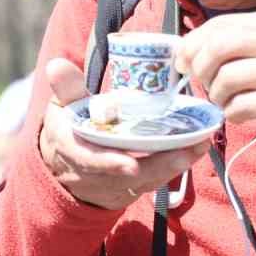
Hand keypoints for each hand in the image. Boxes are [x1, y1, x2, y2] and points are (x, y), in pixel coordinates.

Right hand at [38, 56, 204, 209]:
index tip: (130, 165)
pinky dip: (174, 168)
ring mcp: (110, 185)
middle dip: (156, 166)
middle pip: (126, 175)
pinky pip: (153, 182)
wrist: (63, 164)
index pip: (87, 158)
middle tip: (184, 151)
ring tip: (198, 146)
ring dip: (173, 166)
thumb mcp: (62, 105)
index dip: (108, 163)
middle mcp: (91, 173)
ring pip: (144, 180)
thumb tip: (57, 65)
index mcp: (71, 148)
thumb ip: (65, 87)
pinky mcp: (128, 190)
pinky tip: (195, 150)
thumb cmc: (68, 126)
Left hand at [174, 9, 255, 154]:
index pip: (223, 24)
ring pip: (228, 78)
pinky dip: (232, 114)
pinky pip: (242, 106)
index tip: (182, 62)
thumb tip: (185, 49)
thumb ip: (237, 44)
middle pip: (221, 46)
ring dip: (217, 96)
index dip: (193, 43)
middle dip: (201, 68)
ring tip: (225, 102)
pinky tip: (241, 114)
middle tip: (202, 85)